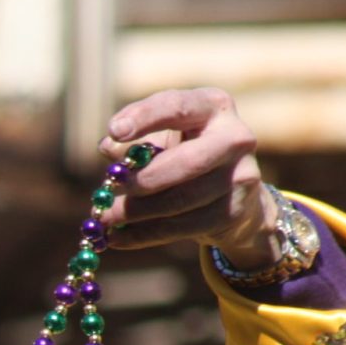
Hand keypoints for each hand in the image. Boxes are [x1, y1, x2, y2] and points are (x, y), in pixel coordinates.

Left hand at [98, 87, 279, 270]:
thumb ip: (134, 142)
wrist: (230, 194)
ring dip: (136, 212)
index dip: (145, 118)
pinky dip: (144, 234)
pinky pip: (182, 227)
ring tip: (105, 218)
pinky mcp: (233, 210)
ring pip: (180, 200)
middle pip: (185, 162)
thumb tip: (108, 147)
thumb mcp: (161, 141)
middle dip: (141, 181)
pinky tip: (118, 238)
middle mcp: (234, 137)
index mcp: (213, 106)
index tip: (114, 130)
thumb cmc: (183, 155)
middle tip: (105, 194)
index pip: (177, 106)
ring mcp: (240, 175)